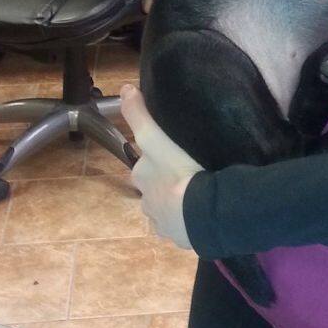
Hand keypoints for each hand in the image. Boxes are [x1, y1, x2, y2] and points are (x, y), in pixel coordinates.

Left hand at [119, 84, 201, 248]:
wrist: (201, 211)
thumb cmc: (178, 171)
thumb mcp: (154, 139)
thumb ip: (138, 115)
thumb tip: (124, 88)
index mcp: (142, 179)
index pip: (145, 168)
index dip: (156, 161)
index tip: (174, 157)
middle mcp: (147, 204)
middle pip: (155, 190)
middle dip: (166, 185)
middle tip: (191, 173)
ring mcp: (163, 224)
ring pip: (168, 210)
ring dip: (179, 204)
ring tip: (200, 194)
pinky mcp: (179, 238)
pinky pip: (182, 228)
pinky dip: (189, 221)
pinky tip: (203, 213)